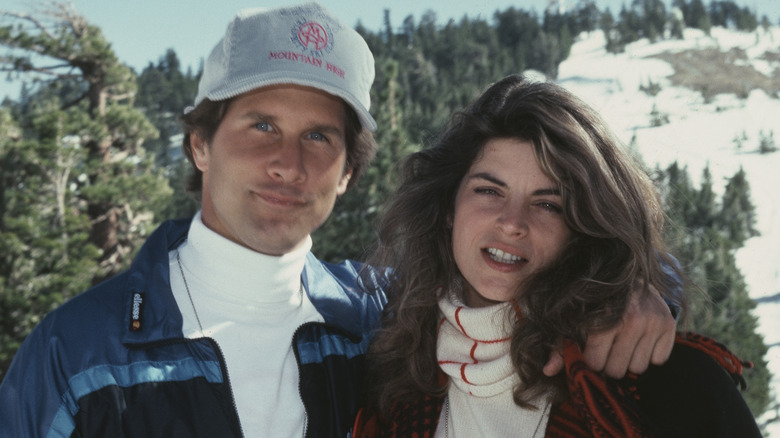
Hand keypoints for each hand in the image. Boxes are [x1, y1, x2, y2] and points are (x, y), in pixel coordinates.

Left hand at [543, 284, 675, 377]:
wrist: (626, 274)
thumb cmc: (594, 301)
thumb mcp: (572, 318)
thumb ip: (559, 345)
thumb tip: (547, 371)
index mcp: (603, 317)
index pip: (596, 364)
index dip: (592, 360)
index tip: (591, 349)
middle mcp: (631, 319)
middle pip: (617, 370)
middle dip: (609, 363)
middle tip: (608, 348)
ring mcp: (652, 321)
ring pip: (639, 367)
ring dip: (629, 359)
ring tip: (623, 341)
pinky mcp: (668, 323)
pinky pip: (659, 359)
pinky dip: (649, 352)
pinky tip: (640, 337)